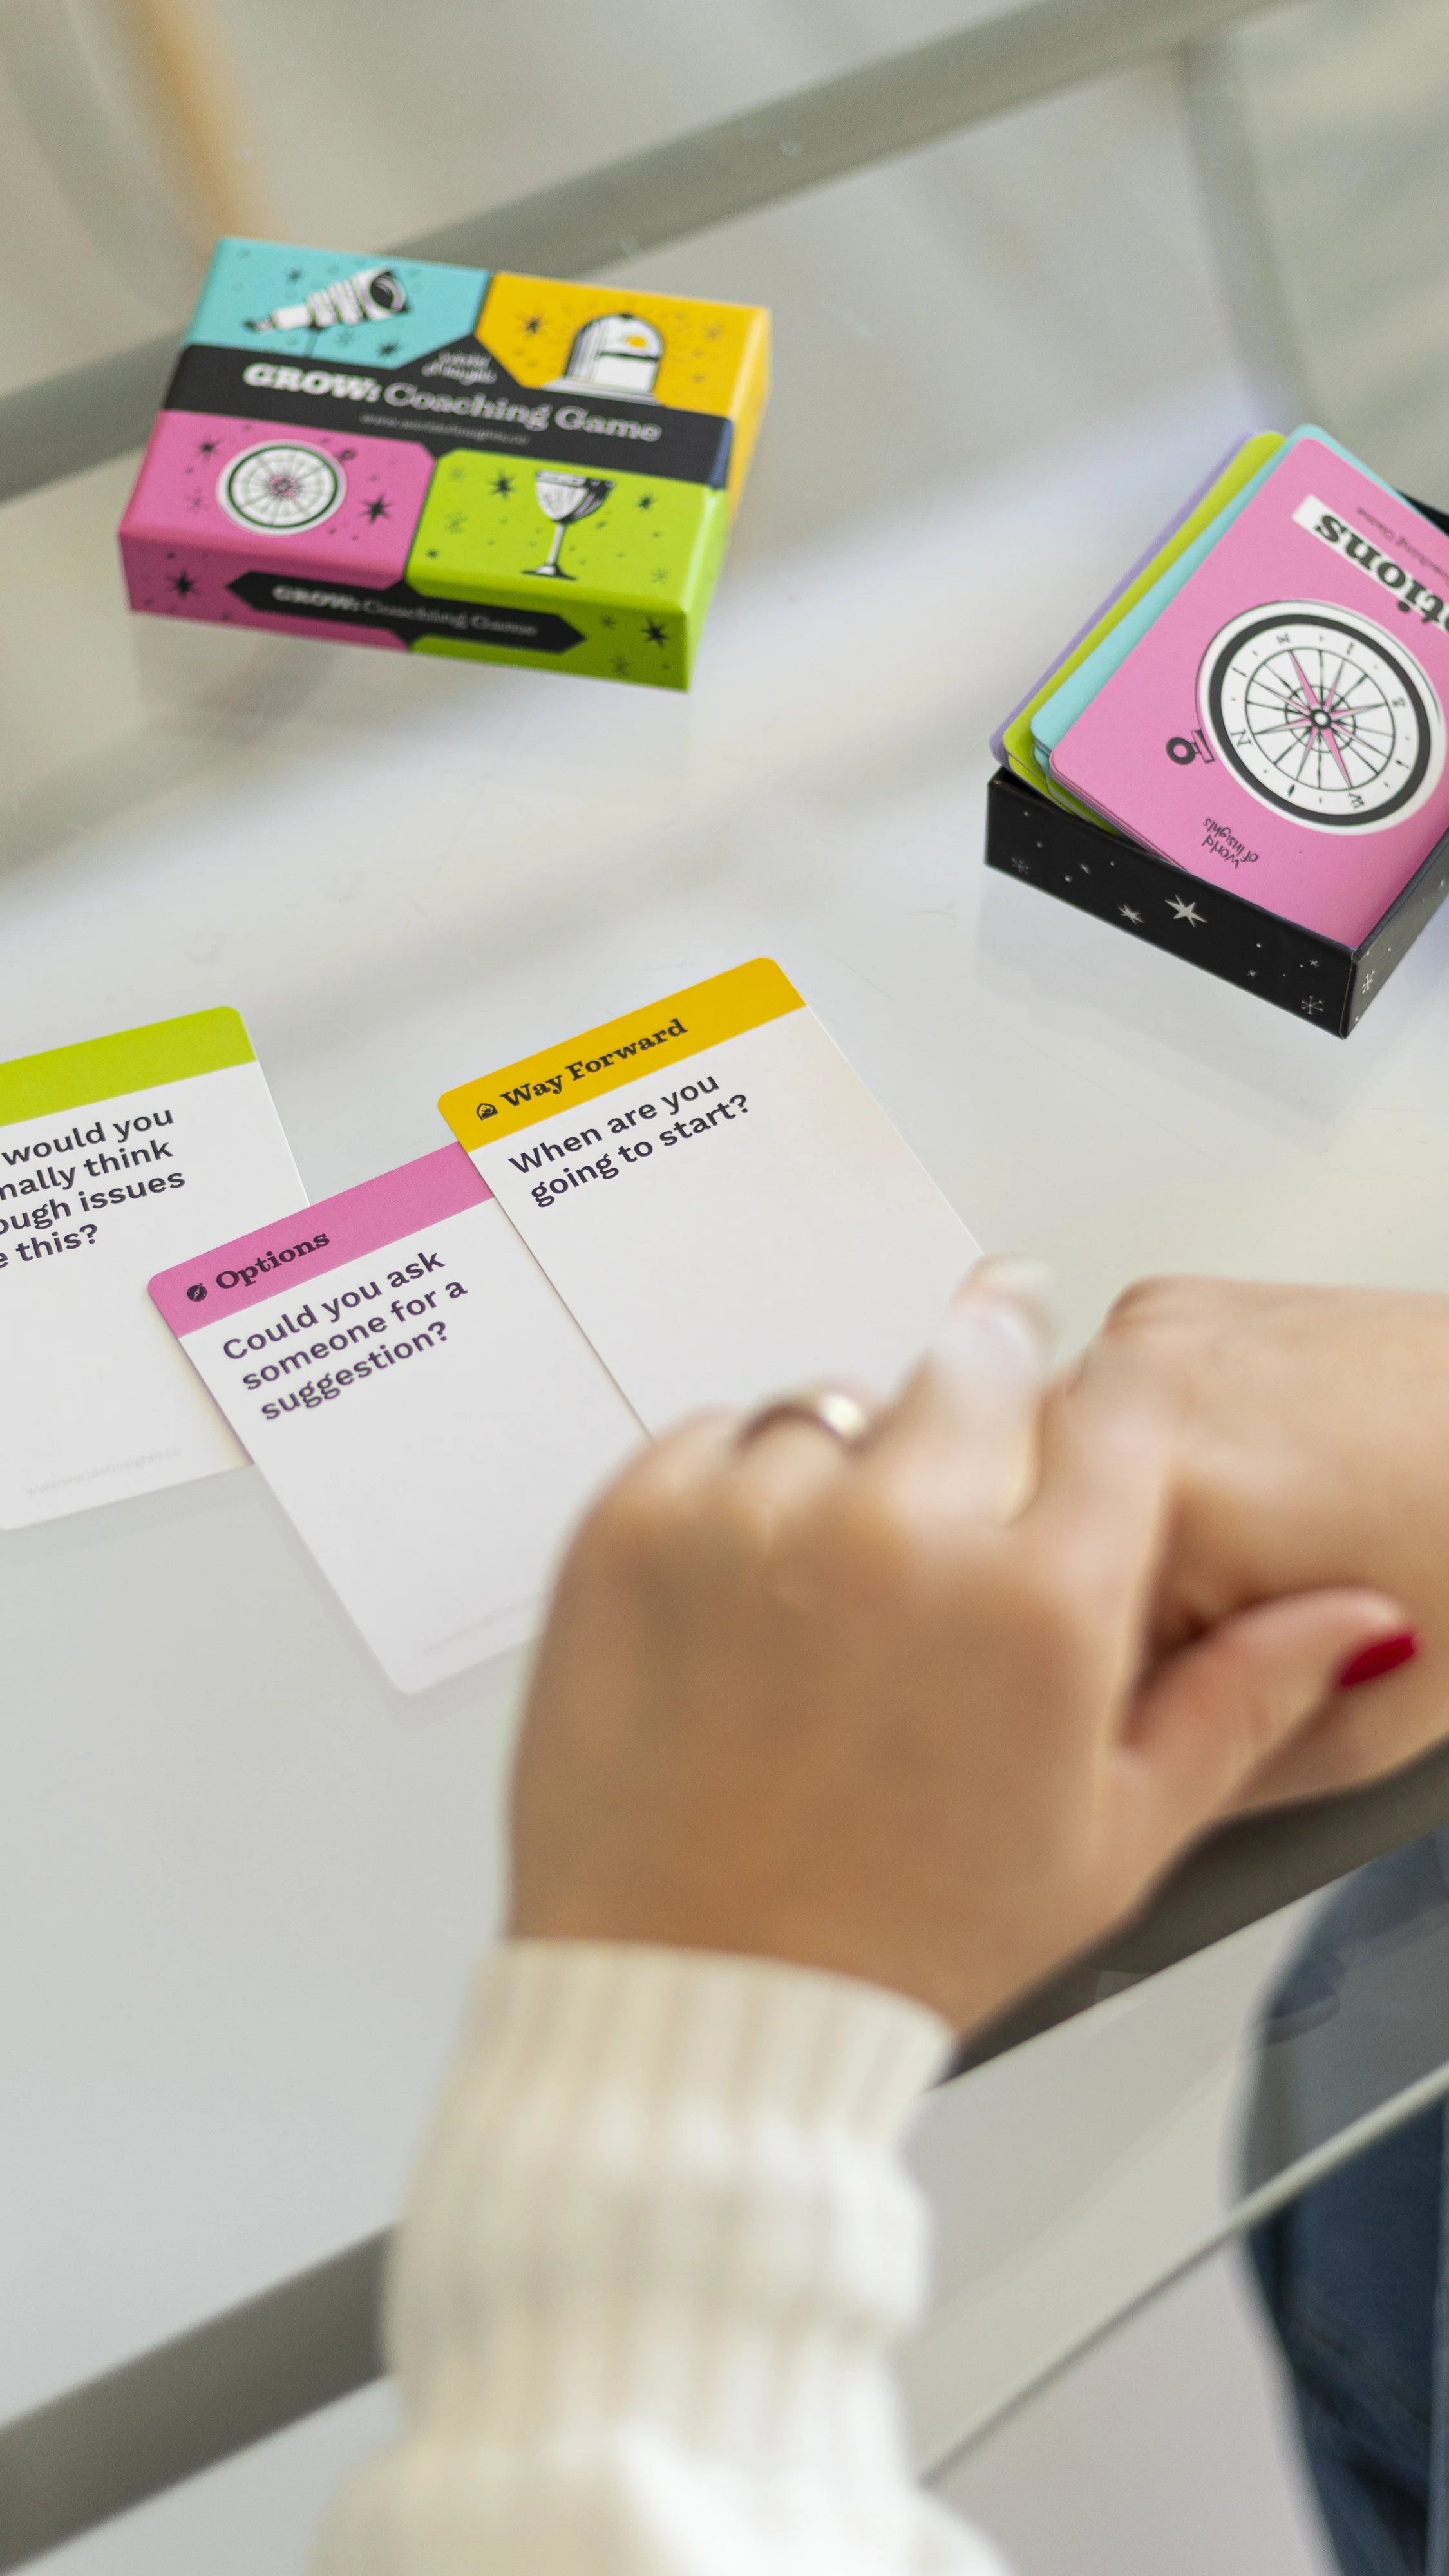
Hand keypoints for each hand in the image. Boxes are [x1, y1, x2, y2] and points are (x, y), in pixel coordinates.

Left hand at [509, 1264, 1405, 2031]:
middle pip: (971, 1365)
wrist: (697, 2000)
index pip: (1115, 1407)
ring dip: (846, 1469)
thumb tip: (1356, 1619)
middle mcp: (902, 1533)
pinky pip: (708, 1437)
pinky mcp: (633, 1527)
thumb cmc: (898, 1938)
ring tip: (832, 1597)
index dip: (1104, 1399)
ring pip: (833, 1406)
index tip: (1084, 1404)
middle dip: (979, 1409)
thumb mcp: (1108, 1837)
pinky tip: (747, 1598)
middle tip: (949, 1507)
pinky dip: (729, 1494)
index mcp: (1039, 1603)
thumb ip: (1240, 1700)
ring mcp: (756, 1521)